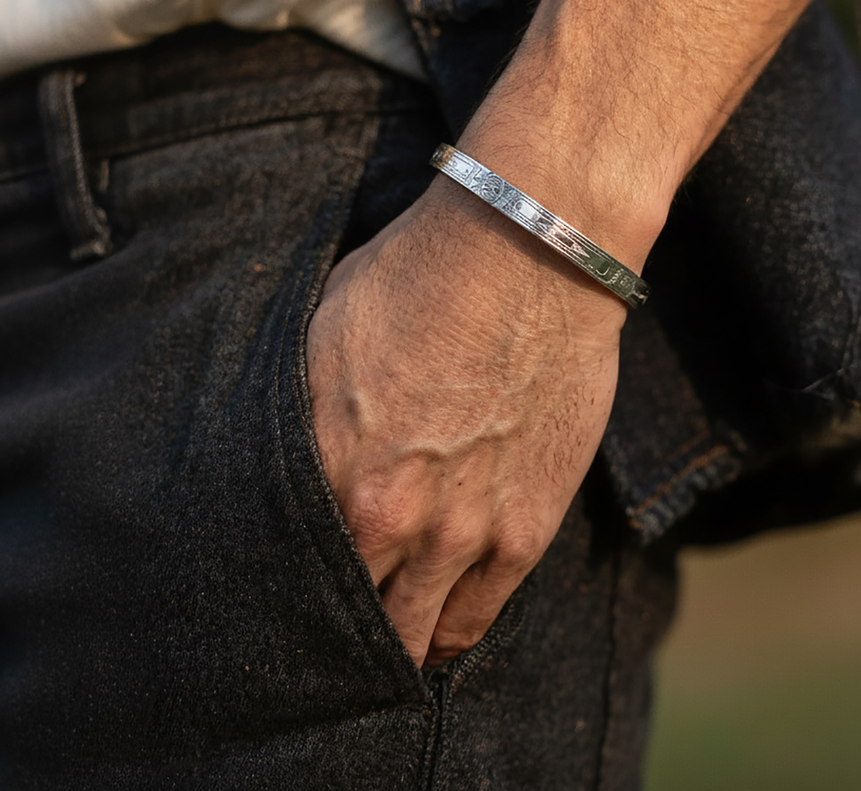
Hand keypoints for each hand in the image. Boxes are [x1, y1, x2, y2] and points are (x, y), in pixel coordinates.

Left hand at [305, 178, 626, 666]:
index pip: (286, 572)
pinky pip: (478, 616)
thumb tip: (286, 461)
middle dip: (333, 634)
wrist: (530, 257)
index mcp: (327, 468)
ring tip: (384, 653)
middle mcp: (388, 518)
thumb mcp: (325, 334)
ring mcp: (463, 532)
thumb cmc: (422, 279)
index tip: (281, 605)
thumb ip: (303, 416)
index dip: (280, 598)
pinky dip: (451, 636)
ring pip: (413, 634)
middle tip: (326, 638)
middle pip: (346, 618)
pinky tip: (437, 641)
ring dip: (394, 648)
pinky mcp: (526, 529)